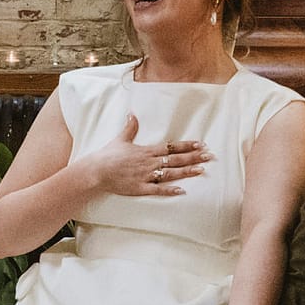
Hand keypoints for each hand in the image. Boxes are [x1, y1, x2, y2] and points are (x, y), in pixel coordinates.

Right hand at [88, 115, 209, 199]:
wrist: (96, 171)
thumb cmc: (107, 156)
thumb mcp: (120, 139)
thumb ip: (130, 127)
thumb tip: (132, 114)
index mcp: (146, 151)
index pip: (171, 146)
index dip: (186, 145)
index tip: (200, 144)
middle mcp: (149, 163)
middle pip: (175, 159)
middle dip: (193, 157)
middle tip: (209, 156)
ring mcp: (145, 176)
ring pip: (170, 173)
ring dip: (186, 171)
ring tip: (201, 170)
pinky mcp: (140, 188)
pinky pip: (157, 189)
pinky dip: (169, 190)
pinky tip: (182, 190)